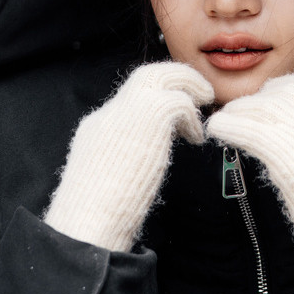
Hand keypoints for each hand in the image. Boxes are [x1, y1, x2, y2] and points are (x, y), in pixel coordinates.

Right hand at [44, 59, 214, 249]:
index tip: (176, 115)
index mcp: (97, 127)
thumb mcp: (103, 176)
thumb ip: (119, 158)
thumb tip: (138, 162)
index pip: (131, 97)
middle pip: (147, 74)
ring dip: (189, 84)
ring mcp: (128, 111)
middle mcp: (111, 112)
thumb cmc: (98, 214)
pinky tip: (196, 138)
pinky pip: (180, 101)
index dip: (157, 100)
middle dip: (176, 77)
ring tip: (205, 101)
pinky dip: (192, 117)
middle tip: (198, 92)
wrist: (89, 219)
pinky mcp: (148, 117)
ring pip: (163, 74)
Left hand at [205, 73, 293, 292]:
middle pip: (287, 92)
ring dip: (239, 110)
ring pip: (264, 108)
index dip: (287, 86)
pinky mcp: (289, 160)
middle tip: (242, 109)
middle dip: (260, 97)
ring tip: (225, 120)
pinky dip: (229, 126)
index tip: (270, 95)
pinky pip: (250, 130)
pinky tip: (217, 130)